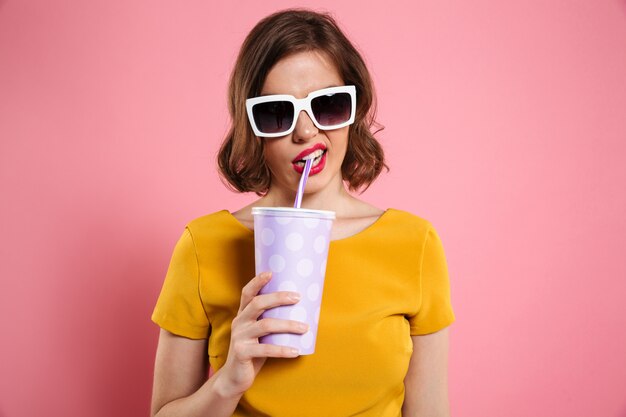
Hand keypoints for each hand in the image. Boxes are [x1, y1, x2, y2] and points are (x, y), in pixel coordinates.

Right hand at [218, 271, 307, 396]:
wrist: (234, 378)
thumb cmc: (253, 352)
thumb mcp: (258, 334)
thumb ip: (270, 321)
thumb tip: (300, 310)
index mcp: (243, 315)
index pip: (247, 293)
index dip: (257, 282)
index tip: (271, 273)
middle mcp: (239, 323)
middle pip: (258, 304)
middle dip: (278, 298)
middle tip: (297, 297)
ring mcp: (239, 337)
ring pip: (265, 325)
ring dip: (288, 325)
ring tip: (305, 328)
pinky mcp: (242, 353)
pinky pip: (265, 349)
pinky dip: (283, 350)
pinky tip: (296, 351)